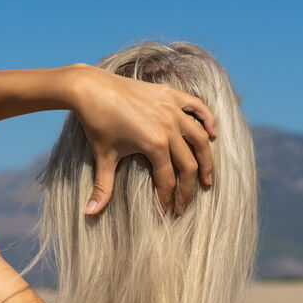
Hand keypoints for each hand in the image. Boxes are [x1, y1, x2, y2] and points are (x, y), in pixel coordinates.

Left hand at [70, 64, 216, 215]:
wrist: (91, 88)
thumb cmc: (97, 123)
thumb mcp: (103, 157)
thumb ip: (102, 187)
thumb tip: (89, 214)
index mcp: (154, 144)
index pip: (168, 179)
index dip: (168, 197)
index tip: (166, 209)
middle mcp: (169, 126)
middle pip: (188, 164)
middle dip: (188, 188)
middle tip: (185, 203)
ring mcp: (172, 109)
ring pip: (200, 138)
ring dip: (206, 160)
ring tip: (206, 179)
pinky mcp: (170, 95)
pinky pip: (197, 106)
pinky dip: (208, 120)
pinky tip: (213, 134)